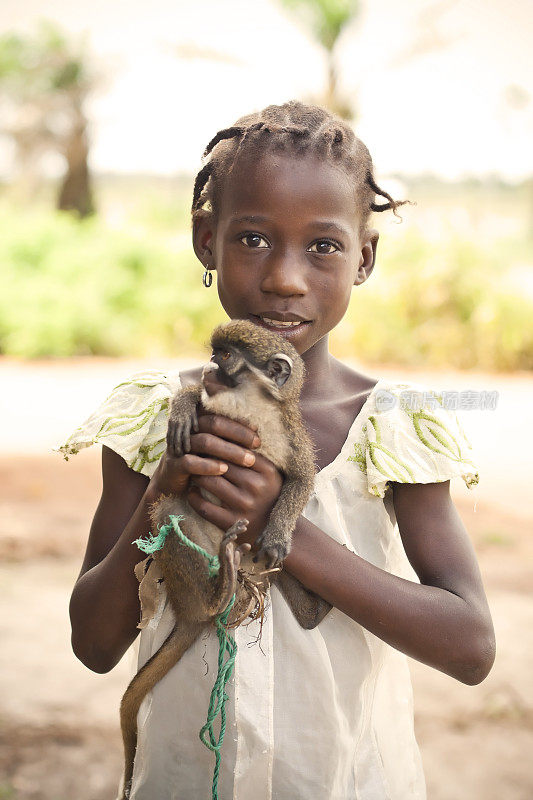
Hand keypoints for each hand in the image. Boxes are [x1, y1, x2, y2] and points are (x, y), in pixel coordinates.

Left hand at [186, 413, 282, 547]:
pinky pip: (204, 506)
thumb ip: (255, 454)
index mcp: (268, 471)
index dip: (218, 442)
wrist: (272, 532)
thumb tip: (233, 425)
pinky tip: (192, 491)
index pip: (237, 448)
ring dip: (197, 474)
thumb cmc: (268, 495)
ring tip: (192, 469)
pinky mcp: (231, 523)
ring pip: (209, 481)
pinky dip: (194, 497)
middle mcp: (257, 487)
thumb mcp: (269, 473)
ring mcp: (244, 506)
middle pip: (221, 462)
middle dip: (204, 456)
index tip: (205, 437)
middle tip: (192, 451)